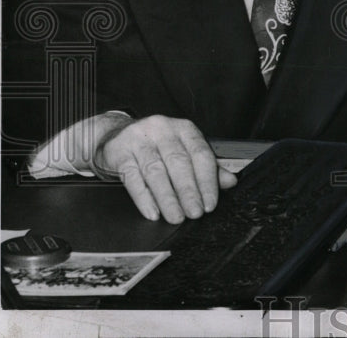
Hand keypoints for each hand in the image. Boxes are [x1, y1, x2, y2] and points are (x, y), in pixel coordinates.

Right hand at [92, 115, 236, 222]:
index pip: (201, 155)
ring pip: (156, 172)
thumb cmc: (157, 145)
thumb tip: (230, 182)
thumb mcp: (184, 150)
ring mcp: (140, 140)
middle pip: (179, 163)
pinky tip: (153, 212)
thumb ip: (206, 166)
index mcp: (184, 129)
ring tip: (176, 216)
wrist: (117, 135)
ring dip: (168, 198)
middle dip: (188, 191)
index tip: (210, 203)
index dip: (207, 181)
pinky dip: (144, 198)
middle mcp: (163, 131)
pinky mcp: (120, 153)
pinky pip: (132, 178)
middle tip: (194, 213)